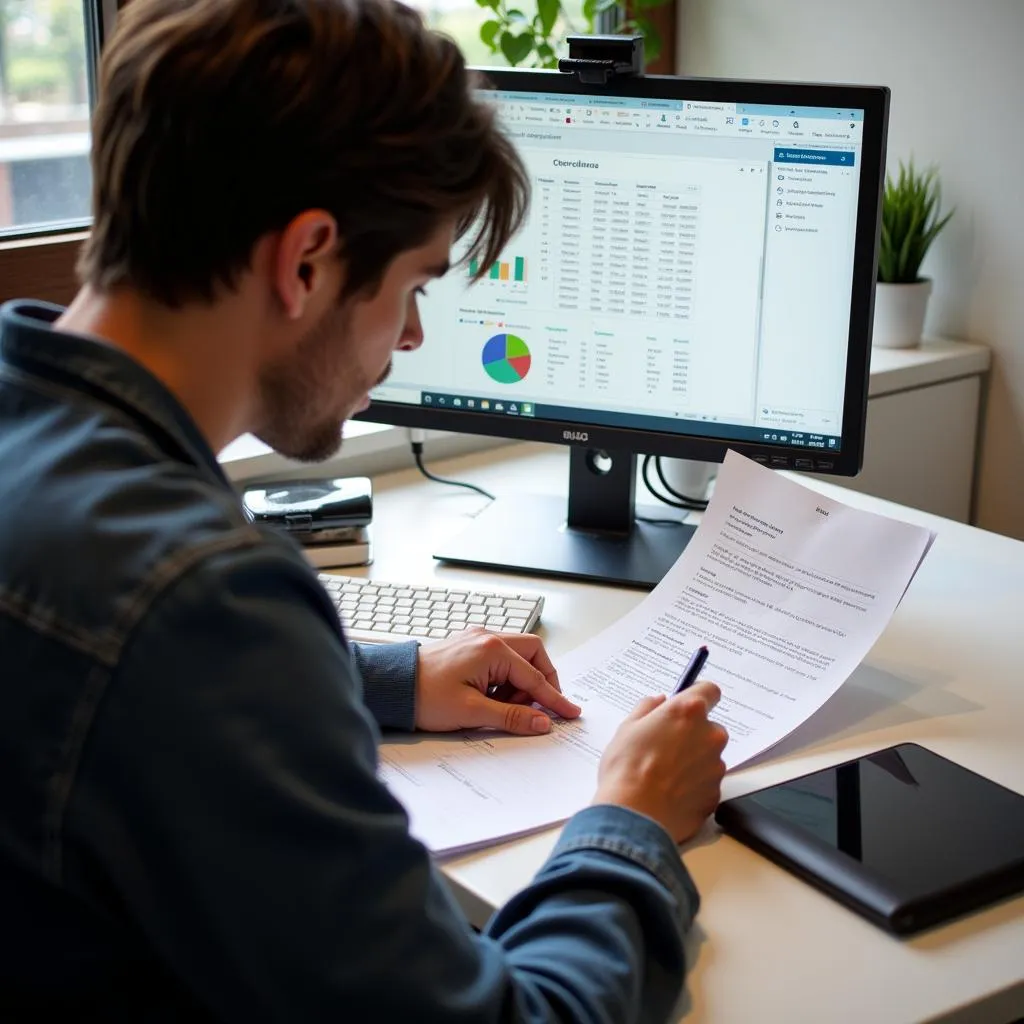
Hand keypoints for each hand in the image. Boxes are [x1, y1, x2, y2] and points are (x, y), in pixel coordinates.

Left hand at [414, 628, 580, 734]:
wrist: (391, 687)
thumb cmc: (424, 697)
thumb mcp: (472, 712)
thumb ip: (512, 716)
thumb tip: (541, 722)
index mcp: (491, 649)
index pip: (535, 676)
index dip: (553, 698)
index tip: (570, 712)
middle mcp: (487, 637)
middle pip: (533, 653)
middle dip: (540, 682)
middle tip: (538, 708)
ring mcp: (476, 639)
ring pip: (516, 656)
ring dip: (519, 682)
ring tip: (503, 707)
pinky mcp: (468, 647)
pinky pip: (499, 659)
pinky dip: (504, 678)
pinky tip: (490, 698)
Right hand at [593, 682, 727, 843]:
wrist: (634, 815)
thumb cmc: (626, 768)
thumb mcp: (627, 728)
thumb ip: (647, 708)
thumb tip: (659, 702)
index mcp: (688, 712)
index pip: (710, 690)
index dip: (698, 696)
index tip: (687, 706)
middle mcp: (710, 735)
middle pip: (709, 727)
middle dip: (692, 734)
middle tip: (665, 748)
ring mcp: (716, 766)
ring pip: (708, 757)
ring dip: (693, 761)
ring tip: (664, 776)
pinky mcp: (715, 794)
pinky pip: (707, 783)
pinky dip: (693, 786)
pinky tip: (670, 793)